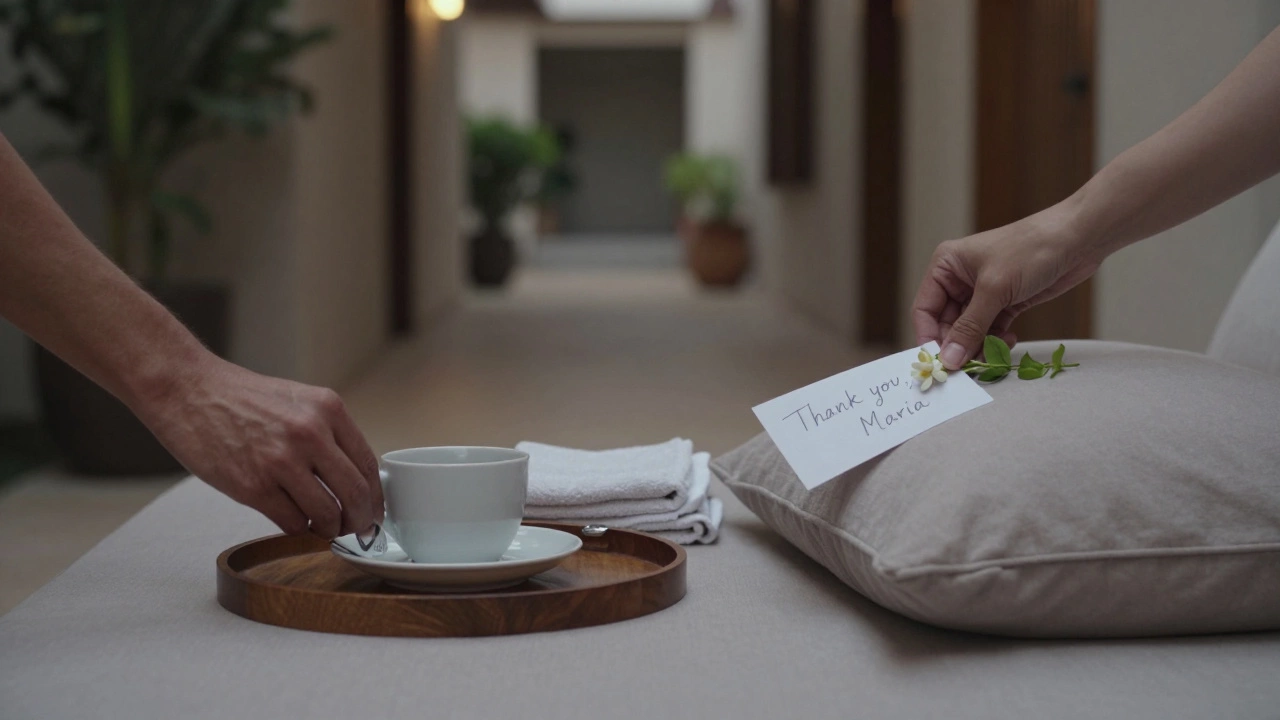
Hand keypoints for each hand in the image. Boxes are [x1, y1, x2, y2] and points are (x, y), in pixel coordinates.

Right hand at [135, 356, 383, 538]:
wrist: (187, 390)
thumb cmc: (241, 398)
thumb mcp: (299, 400)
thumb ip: (328, 432)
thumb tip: (353, 477)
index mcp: (328, 409)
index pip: (367, 464)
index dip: (375, 497)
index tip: (374, 512)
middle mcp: (310, 433)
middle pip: (355, 494)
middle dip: (360, 521)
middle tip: (356, 531)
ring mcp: (281, 461)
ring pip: (327, 514)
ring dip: (329, 529)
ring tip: (322, 527)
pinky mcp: (253, 486)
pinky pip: (293, 522)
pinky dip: (298, 529)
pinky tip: (294, 521)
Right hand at [912, 205, 1100, 369]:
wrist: (1079, 238)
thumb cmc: (1031, 249)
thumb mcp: (994, 289)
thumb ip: (969, 328)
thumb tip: (948, 359)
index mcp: (946, 266)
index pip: (924, 309)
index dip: (929, 337)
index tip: (938, 363)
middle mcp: (960, 280)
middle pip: (946, 324)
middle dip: (957, 345)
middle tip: (968, 367)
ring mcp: (983, 293)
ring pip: (970, 331)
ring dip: (979, 346)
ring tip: (993, 354)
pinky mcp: (1005, 302)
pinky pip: (991, 330)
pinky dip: (996, 340)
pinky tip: (1008, 341)